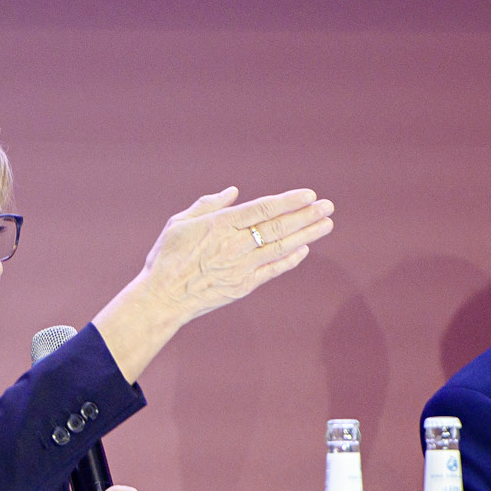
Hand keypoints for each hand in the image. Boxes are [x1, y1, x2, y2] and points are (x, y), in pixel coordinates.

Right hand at [93, 187, 334, 381]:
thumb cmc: (167, 258)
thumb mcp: (180, 223)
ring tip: (326, 224)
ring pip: (280, 247)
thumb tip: (234, 192)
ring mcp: (241, 267)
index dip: (288, 201)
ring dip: (306, 235)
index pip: (263, 208)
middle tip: (327, 206)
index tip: (309, 195)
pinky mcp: (243, 286)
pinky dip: (289, 260)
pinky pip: (272, 271)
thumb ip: (208, 204)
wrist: (162, 298)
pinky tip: (304, 250)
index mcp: (221, 224)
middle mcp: (235, 244)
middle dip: (305, 215)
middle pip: (278, 226)